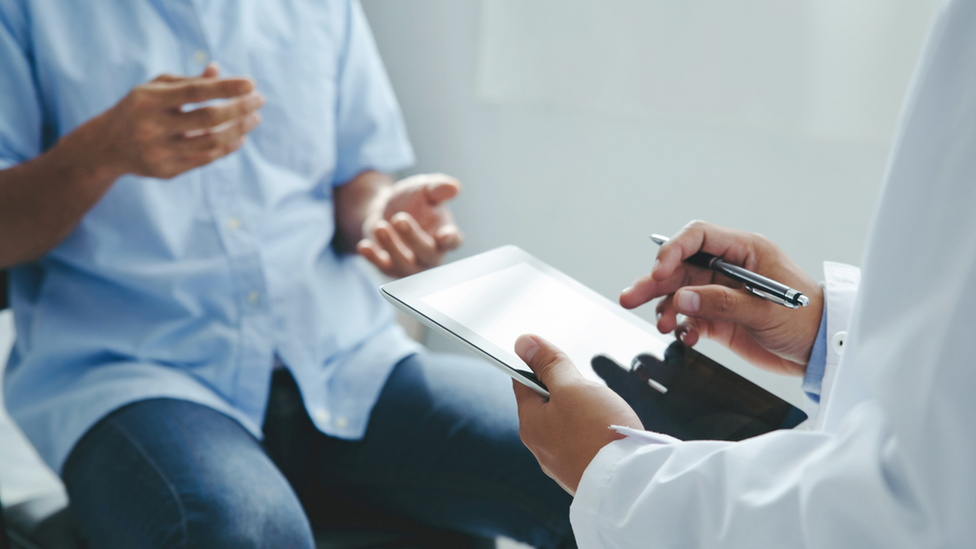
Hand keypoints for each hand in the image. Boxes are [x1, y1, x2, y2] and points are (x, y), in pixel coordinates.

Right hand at [91, 63, 262, 178]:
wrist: (107, 146)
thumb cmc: (139, 109)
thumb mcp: (156, 89)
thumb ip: (187, 81)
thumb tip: (219, 71)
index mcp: (148, 99)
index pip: (195, 91)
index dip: (226, 88)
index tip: (251, 84)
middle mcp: (152, 126)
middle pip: (208, 118)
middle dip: (240, 108)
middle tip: (259, 100)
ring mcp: (159, 151)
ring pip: (211, 142)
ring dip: (239, 129)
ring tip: (254, 119)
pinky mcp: (166, 171)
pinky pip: (206, 159)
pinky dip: (228, 147)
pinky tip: (240, 137)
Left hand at [357, 173, 463, 276]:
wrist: (385, 208)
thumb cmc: (412, 200)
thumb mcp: (424, 188)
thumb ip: (438, 188)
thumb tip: (455, 188)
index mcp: (445, 234)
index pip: (454, 241)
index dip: (450, 239)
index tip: (445, 235)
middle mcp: (431, 254)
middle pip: (428, 254)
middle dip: (414, 238)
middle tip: (399, 218)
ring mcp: (411, 264)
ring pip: (405, 265)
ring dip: (392, 247)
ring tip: (380, 226)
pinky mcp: (389, 267)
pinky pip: (383, 267)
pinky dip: (373, 258)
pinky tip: (364, 246)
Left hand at [512, 334, 641, 494]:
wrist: (630, 483)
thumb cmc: (599, 434)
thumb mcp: (572, 386)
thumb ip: (549, 364)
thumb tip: (523, 342)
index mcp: (530, 423)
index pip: (522, 382)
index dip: (538, 365)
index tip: (555, 359)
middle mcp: (540, 446)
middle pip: (548, 403)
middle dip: (568, 390)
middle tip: (589, 390)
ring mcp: (561, 462)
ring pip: (568, 422)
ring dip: (584, 411)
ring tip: (603, 413)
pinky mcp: (582, 472)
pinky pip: (584, 442)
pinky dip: (595, 432)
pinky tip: (610, 432)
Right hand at [620, 220, 822, 375]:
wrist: (822, 352)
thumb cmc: (807, 320)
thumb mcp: (766, 309)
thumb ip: (722, 303)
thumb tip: (683, 299)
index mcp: (744, 251)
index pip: (697, 238)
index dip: (673, 250)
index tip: (659, 271)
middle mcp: (728, 269)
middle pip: (680, 267)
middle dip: (654, 282)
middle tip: (630, 297)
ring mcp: (721, 293)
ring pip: (679, 293)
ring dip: (664, 308)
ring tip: (661, 325)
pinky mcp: (719, 318)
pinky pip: (689, 317)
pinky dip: (682, 327)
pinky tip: (686, 336)